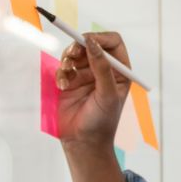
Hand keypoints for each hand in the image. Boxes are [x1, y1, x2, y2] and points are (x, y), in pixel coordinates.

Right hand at [55, 31, 132, 148]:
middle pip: (90, 43)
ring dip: (68, 58)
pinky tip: (62, 86)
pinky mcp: (70, 82)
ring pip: (75, 53)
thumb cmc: (102, 122)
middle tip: (72, 54)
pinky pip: (63, 67)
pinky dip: (61, 73)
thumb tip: (92, 43)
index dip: (100, 38)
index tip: (88, 41)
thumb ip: (102, 68)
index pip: (112, 42)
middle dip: (79, 46)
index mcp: (119, 71)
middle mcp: (103, 70)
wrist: (83, 143)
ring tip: (67, 71)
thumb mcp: (107, 95)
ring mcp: (86, 75)